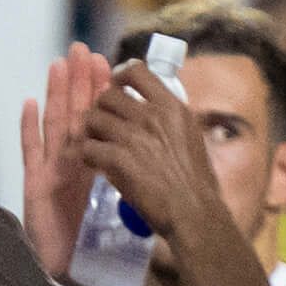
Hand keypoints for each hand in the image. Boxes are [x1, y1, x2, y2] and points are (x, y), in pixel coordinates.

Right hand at [20, 43, 113, 279]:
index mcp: (94, 167)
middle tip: (83, 50)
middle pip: (75, 115)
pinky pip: (32, 152)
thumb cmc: (95, 249)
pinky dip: (30, 129)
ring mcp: (51, 172)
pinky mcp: (35, 187)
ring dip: (55, 95)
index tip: (110, 66)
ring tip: (59, 64)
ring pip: (54, 126)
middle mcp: (71, 165)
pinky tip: (30, 104)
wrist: (75, 278)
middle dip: (79, 83)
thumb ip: (130, 186)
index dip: (102, 95)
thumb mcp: (118, 212)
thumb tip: (161, 167)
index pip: (100, 123)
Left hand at [79, 62, 219, 244]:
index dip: (120, 77)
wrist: (196, 213)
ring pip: (92, 119)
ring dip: (91, 133)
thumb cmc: (199, 184)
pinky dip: (88, 156)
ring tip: (100, 147)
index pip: (136, 72)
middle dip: (102, 110)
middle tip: (105, 127)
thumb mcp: (192, 139)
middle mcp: (152, 116)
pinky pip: (87, 147)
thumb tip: (153, 111)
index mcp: (173, 108)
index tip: (117, 86)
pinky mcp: (117, 159)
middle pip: (107, 95)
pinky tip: (97, 166)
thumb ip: (170, 121)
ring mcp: (133, 137)